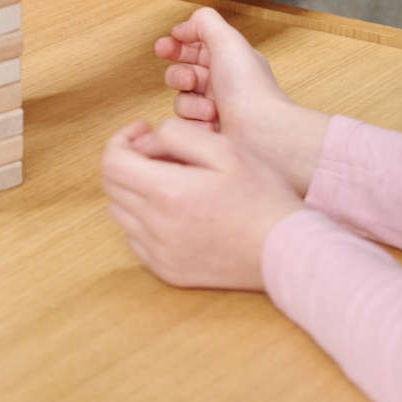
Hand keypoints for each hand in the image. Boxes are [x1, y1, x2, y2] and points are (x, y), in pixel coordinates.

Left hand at [99, 119, 302, 290]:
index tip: (143, 131)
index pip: (111, 161)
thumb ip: (176, 134)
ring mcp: (159, 253)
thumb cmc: (263, 196)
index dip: (121, 139)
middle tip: (159, 152)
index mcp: (167, 193)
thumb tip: (144, 141)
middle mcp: (156, 227)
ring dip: (134, 190)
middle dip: (128, 160)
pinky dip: (144, 220)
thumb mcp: (225, 149)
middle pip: (112, 185)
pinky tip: (175, 210)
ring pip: (120, 212)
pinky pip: (136, 239)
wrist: (289, 252)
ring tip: (169, 180)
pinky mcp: (167, 271)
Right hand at [157, 7, 327, 194]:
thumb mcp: (228, 41)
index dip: (175, 46)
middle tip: (190, 81)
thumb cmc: (249, 89)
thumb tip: (183, 27)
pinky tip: (213, 125)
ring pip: (180, 100)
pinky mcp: (208, 131)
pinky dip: (197, 124)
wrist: (260, 133)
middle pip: (180, 72)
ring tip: (211, 109)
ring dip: (191, 103)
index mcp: (228, 59)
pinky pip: (185, 124)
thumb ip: (203, 22)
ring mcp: (214, 107)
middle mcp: (221, 82)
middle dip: (179, 75)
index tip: (163, 48)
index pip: (193, 47)